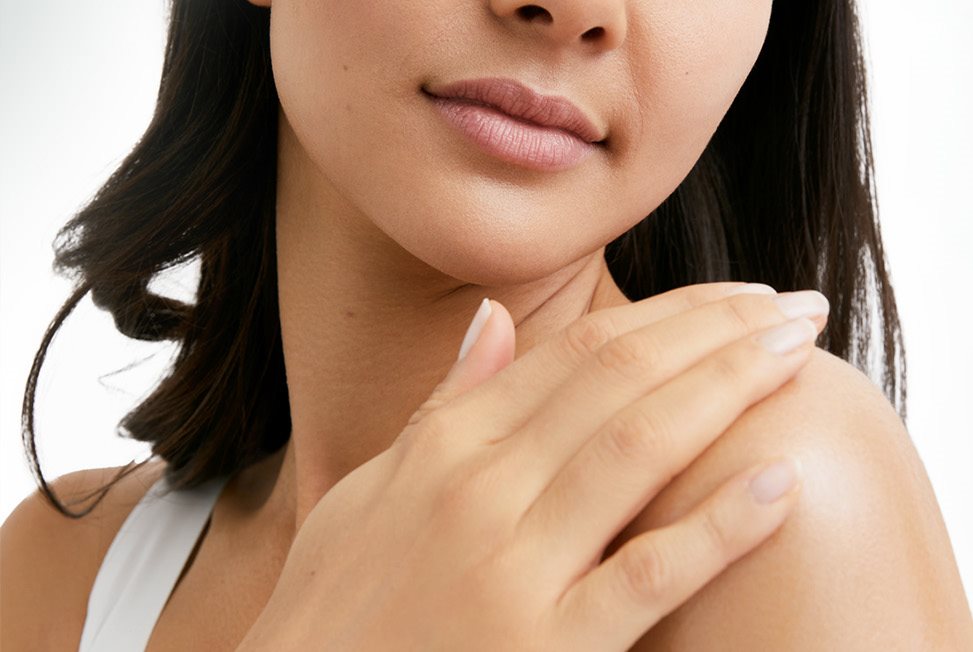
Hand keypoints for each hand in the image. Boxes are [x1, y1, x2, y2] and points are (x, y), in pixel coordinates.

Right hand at [236, 282, 828, 650]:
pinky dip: (717, 528)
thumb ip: (442, 403)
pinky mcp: (545, 649)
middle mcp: (481, 489)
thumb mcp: (372, 487)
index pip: (576, 351)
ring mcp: (514, 568)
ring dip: (730, 391)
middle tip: (795, 305)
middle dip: (718, 333)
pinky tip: (779, 485)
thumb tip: (491, 318)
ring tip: (799, 354)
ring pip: (639, 449)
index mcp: (446, 446)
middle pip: (620, 380)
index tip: (734, 296)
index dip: (667, 315)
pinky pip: (646, 576)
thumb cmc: (336, 605)